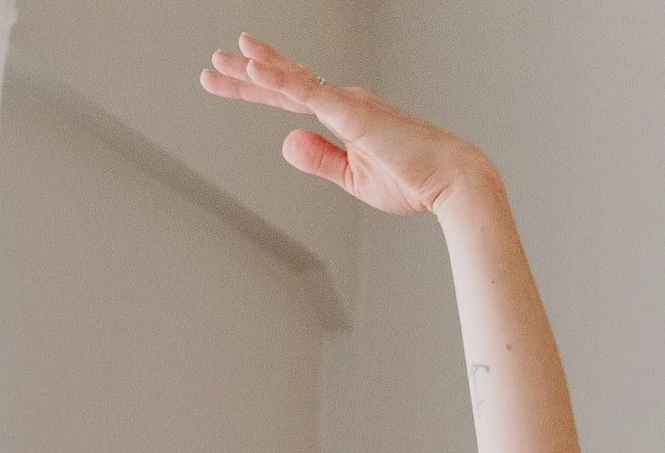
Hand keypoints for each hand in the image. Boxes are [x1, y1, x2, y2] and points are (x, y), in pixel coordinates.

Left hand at [200, 31, 484, 217]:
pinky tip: (256, 69)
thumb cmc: (412, 180)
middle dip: (246, 73)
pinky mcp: (352, 112)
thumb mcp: (354, 177)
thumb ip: (319, 159)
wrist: (450, 180)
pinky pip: (309, 92)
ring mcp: (347, 103)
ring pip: (291, 82)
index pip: (291, 98)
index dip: (259, 88)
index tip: (234, 80)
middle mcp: (343, 101)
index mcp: (344, 116)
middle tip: (214, 63)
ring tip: (223, 59)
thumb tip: (287, 143)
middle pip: (284, 83)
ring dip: (255, 71)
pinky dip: (281, 79)